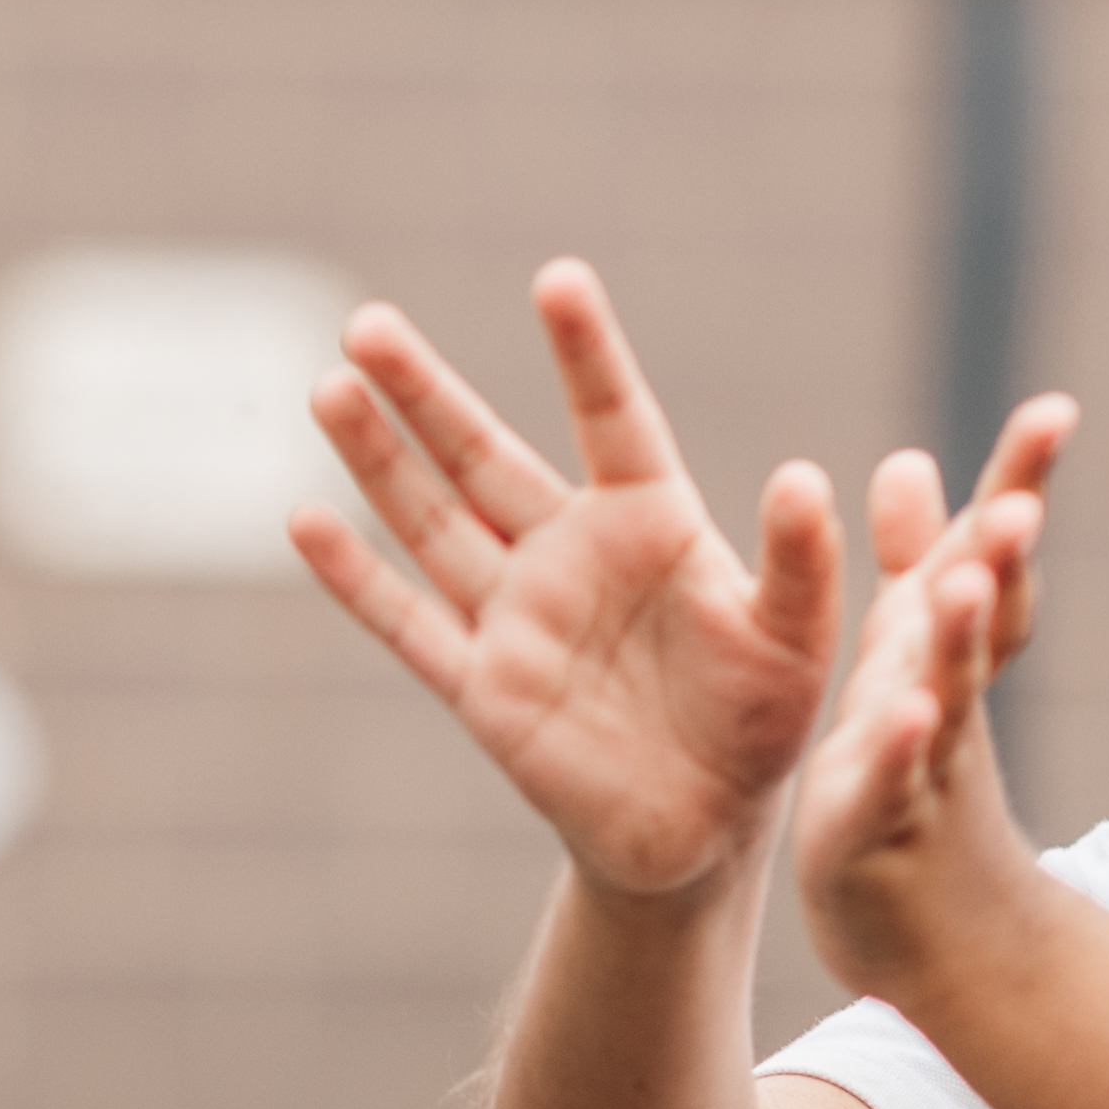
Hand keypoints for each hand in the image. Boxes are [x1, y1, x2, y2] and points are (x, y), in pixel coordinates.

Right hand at [293, 262, 846, 898]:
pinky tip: (305, 521)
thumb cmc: (760, 718)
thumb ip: (799, 561)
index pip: (611, 417)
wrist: (705, 828)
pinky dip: (356, 579)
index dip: (584, 353)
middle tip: (367, 324)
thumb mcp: (799, 638)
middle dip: (424, 392)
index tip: (557, 279)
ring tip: (330, 388)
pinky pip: (410, 624)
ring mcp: (517, 616)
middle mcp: (569, 552)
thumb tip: (803, 477)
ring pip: (432, 523)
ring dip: (378, 461)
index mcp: (650, 521)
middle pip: (483, 457)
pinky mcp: (483, 686)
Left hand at [789, 403, 1071, 1002]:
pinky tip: (902, 717)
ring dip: (958, 641)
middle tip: (1020, 495)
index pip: (990, 558)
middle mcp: (946, 697)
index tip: (1054, 410)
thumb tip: (910, 459)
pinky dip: (899, 752)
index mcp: (946, 650)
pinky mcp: (876, 826)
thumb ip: (910, 565)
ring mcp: (921, 764)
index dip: (1017, 486)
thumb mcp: (903, 662)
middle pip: (984, 617)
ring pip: (945, 695)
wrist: (938, 928)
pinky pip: (891, 785)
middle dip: (1001, 555)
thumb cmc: (916, 779)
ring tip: (968, 582)